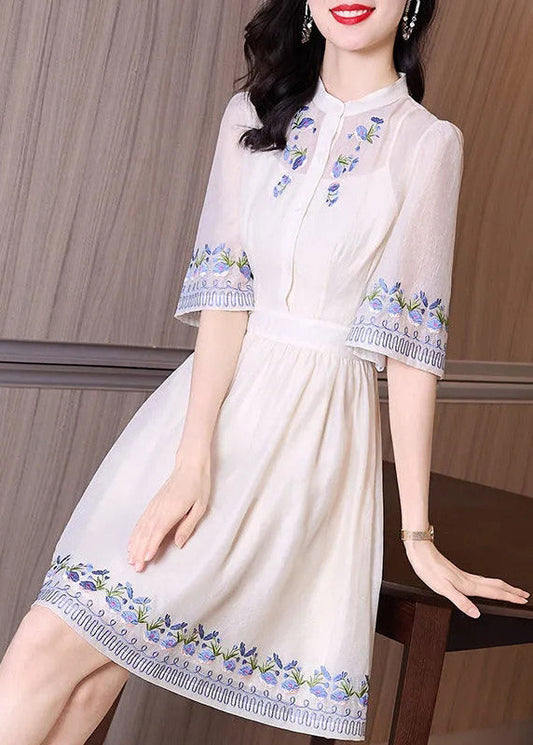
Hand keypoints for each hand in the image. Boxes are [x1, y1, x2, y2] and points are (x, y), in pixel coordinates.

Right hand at [127, 448, 210, 571]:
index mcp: (172, 509)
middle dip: (140, 551)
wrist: (189, 465)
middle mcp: (160, 508)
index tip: (146, 560)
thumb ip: (188, 526)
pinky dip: (135, 533)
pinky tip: (131, 543)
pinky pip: (141, 521)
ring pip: (141, 528)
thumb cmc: (198, 486)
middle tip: (136, 568)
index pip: (159, 531)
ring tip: (130, 559)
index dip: (151, 546)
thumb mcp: (200, 507)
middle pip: (147, 532)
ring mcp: (154, 505)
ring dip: (135, 544)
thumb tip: (178, 544)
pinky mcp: (153, 504)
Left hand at [404, 540, 529, 617]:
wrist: (419, 551)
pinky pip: (480, 580)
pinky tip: (484, 585)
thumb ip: (460, 602)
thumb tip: (476, 614)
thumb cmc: (428, 568)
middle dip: (511, 591)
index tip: (523, 600)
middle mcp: (467, 579)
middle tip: (525, 595)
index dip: (509, 597)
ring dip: (502, 586)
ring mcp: (463, 575)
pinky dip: (490, 584)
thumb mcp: (442, 588)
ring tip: (511, 590)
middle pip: (495, 585)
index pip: (494, 592)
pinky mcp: (456, 573)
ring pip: (488, 581)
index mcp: (467, 585)